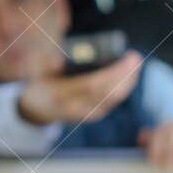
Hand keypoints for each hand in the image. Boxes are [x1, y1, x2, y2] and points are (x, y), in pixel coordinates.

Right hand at [16, 51, 142, 126]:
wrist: (37, 109)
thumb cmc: (40, 84)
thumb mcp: (37, 72)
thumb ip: (45, 63)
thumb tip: (56, 59)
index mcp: (61, 95)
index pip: (92, 85)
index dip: (112, 72)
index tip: (125, 57)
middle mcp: (75, 108)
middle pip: (108, 93)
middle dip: (126, 75)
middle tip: (135, 57)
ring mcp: (85, 114)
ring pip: (113, 99)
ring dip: (128, 81)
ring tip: (135, 63)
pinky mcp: (93, 115)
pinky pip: (112, 102)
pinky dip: (124, 88)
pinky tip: (131, 76)